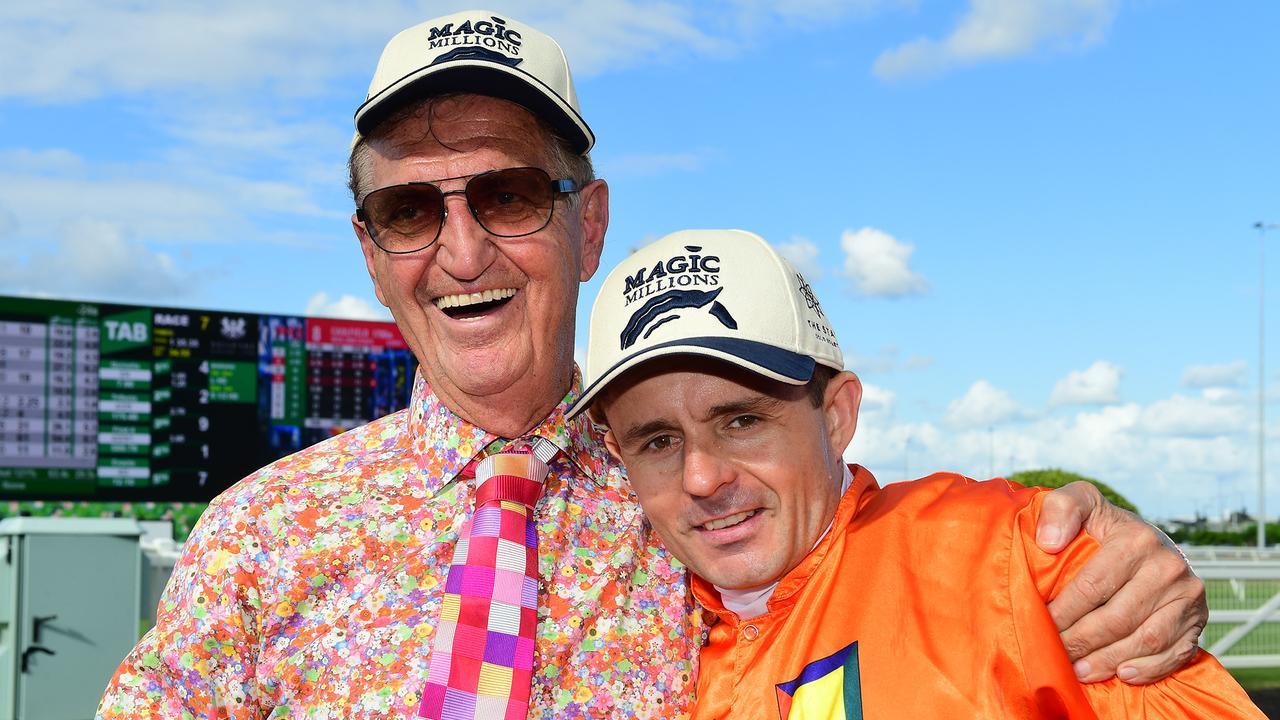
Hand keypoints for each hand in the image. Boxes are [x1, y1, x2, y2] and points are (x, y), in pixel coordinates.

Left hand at [1036, 481, 1206, 683]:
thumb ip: (1062, 509)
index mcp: (1137, 539)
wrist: (1149, 540)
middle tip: (1056, 655)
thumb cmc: (1104, 526)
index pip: (1093, 585)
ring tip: (1079, 671)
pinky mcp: (1198, 619)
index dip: (1064, 611)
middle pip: (1118, 618)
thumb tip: (1048, 542)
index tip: (1040, 625)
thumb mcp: (1082, 502)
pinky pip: (1174, 653)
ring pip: (1146, 640)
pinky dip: (1148, 668)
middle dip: (1082, 642)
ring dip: (1109, 660)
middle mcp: (1168, 567)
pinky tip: (1122, 674)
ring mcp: (1187, 596)